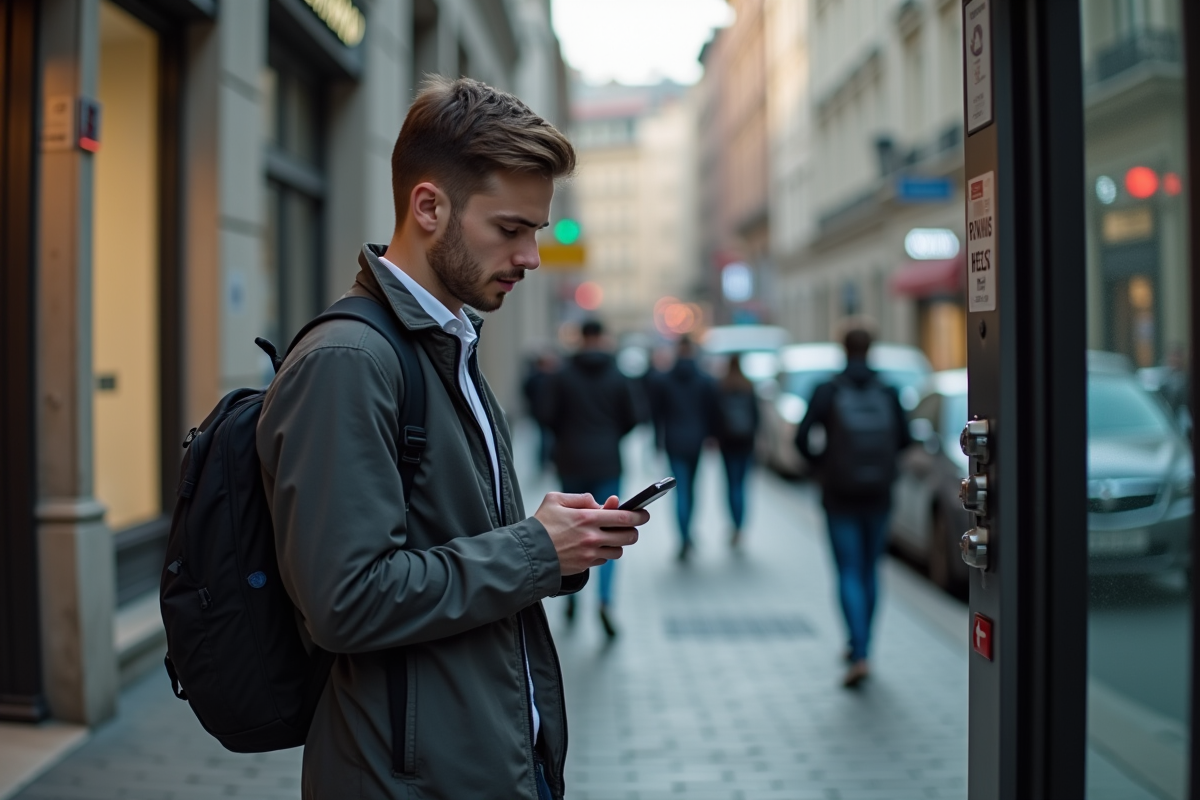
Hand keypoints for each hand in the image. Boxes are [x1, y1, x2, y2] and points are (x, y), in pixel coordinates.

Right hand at [533, 492, 648, 575]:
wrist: (527, 552)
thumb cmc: (541, 524)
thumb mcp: (555, 500)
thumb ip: (580, 498)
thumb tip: (599, 503)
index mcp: (587, 517)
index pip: (624, 517)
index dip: (639, 515)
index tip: (644, 514)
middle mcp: (592, 537)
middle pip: (628, 536)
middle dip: (633, 532)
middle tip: (630, 528)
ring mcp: (589, 554)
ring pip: (618, 551)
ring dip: (618, 544)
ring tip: (609, 537)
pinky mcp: (585, 566)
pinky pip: (603, 559)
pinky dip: (603, 553)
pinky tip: (593, 547)